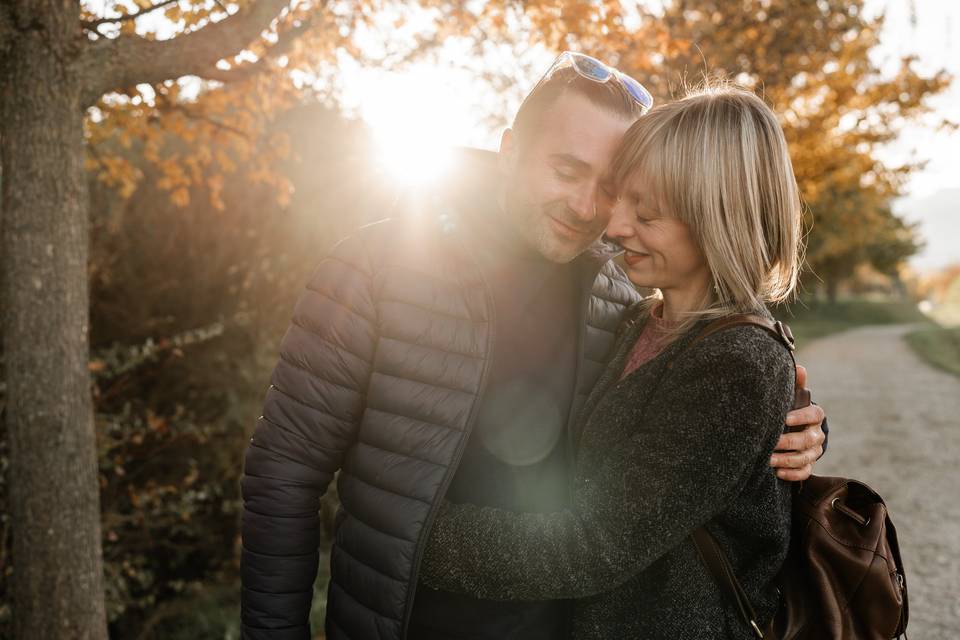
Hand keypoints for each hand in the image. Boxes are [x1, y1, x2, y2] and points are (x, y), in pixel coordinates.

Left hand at [769, 365, 825, 480]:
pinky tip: (778, 473)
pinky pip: (805, 472)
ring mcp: (814, 450)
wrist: (795, 429)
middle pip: (808, 439)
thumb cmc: (790, 409)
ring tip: (768, 460)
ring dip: (786, 460)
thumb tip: (799, 367)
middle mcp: (817, 433)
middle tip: (770, 443)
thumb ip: (795, 384)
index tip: (784, 418)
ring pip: (805, 457)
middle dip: (788, 442)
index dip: (801, 416)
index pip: (814, 414)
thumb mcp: (793, 396)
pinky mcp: (808, 464)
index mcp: (814, 415)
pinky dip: (792, 474)